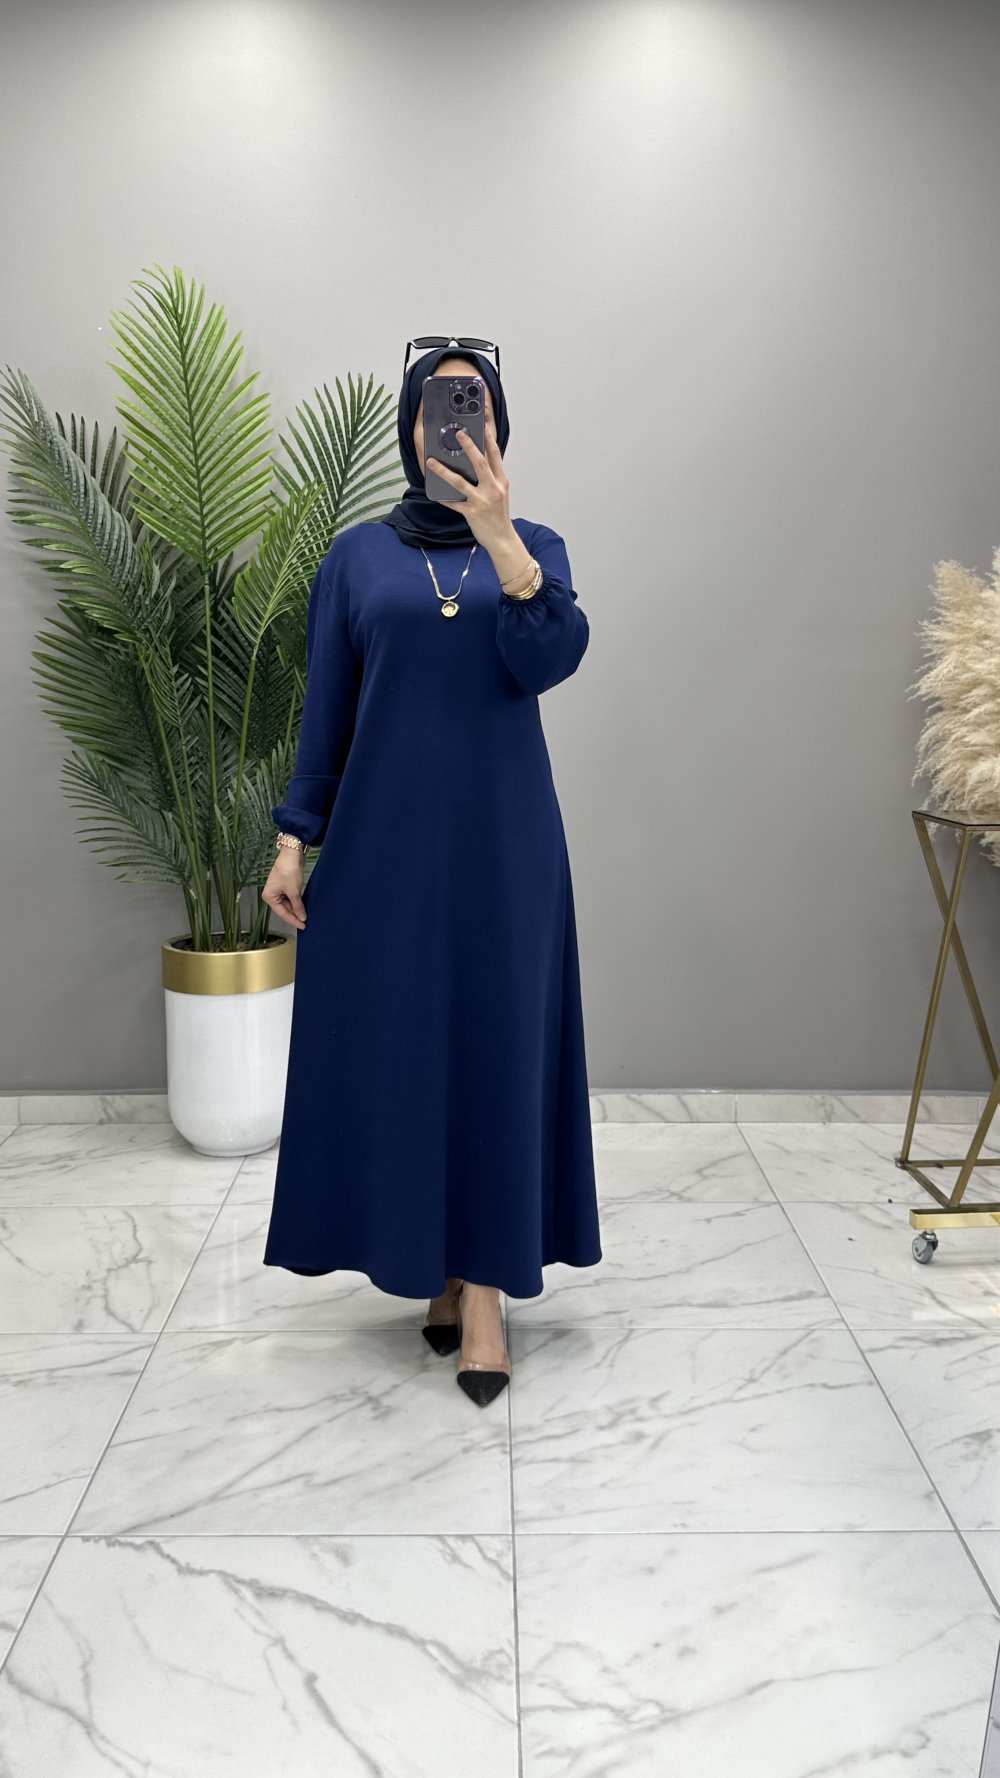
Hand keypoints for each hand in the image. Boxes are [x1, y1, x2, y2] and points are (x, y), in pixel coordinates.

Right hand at [262, 850, 306, 931]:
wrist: (292, 854)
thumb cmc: (288, 870)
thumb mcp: (294, 891)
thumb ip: (298, 906)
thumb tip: (302, 917)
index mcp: (269, 896)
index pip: (282, 913)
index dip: (293, 920)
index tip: (302, 926)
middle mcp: (272, 894)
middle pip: (284, 909)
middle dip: (295, 915)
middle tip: (305, 923)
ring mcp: (278, 890)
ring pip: (288, 904)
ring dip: (296, 909)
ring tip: (305, 916)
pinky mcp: (285, 885)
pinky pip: (291, 898)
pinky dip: (297, 902)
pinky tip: (303, 907)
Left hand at [426, 426, 510, 549]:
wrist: (502, 538)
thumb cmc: (499, 514)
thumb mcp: (500, 492)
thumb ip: (491, 476)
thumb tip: (476, 460)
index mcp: (501, 480)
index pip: (495, 455)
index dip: (489, 438)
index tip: (482, 424)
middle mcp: (493, 488)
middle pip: (480, 463)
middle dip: (470, 446)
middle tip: (459, 433)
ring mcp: (482, 500)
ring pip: (461, 482)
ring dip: (444, 471)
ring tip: (431, 462)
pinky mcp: (472, 512)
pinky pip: (454, 503)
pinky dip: (444, 497)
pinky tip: (434, 492)